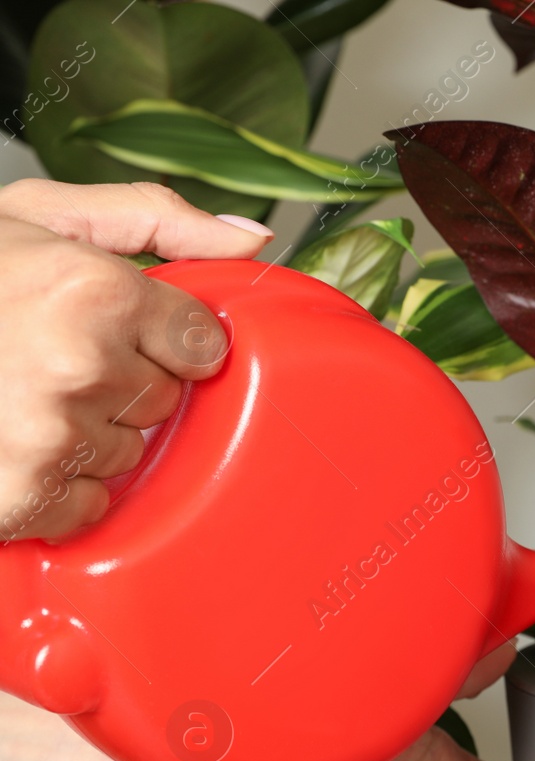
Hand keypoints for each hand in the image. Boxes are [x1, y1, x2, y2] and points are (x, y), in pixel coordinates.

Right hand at [0, 179, 272, 539]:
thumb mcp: (44, 217)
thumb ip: (156, 221)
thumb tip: (248, 241)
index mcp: (94, 293)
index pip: (201, 344)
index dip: (163, 337)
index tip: (119, 327)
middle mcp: (78, 366)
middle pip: (166, 399)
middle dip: (123, 380)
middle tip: (50, 354)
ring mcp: (49, 436)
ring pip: (131, 451)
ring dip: (91, 431)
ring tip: (22, 395)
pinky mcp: (21, 496)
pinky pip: (90, 505)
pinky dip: (61, 486)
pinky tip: (15, 443)